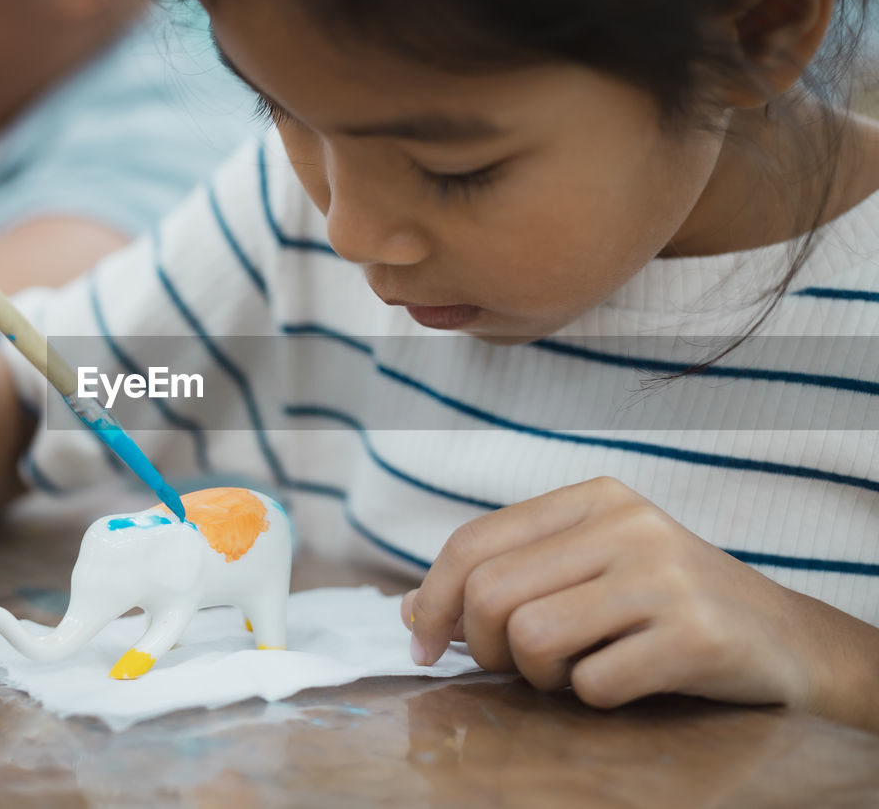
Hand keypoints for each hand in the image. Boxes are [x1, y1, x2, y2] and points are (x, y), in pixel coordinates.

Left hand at [402, 477, 825, 711]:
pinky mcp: (695, 634)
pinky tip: (626, 679)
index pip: (472, 543)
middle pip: (490, 593)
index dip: (432, 600)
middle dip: (483, 647)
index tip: (423, 644)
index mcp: (592, 499)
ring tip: (574, 671)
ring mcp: (663, 576)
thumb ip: (506, 577)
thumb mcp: (587, 569)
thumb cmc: (666, 604)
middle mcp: (626, 525)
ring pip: (532, 637)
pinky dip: (594, 697)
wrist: (786, 639)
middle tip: (515, 667)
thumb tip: (410, 608)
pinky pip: (593, 683)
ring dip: (538, 676)